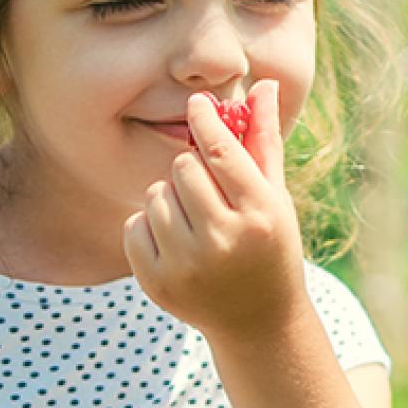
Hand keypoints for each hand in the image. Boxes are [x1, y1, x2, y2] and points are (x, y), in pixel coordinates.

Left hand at [124, 79, 307, 340]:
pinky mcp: (158, 284)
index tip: (196, 106)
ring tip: (195, 223)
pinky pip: (133, 226)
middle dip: (191, 173)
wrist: (259, 322)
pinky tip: (175, 244)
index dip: (205, 121)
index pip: (219, 151)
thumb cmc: (269, 246)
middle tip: (208, 192)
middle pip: (181, 169)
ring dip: (170, 201)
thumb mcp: (275, 196)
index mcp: (259, 215)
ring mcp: (188, 266)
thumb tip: (263, 85)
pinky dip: (148, 228)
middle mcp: (223, 242)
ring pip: (155, 196)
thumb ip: (263, 141)